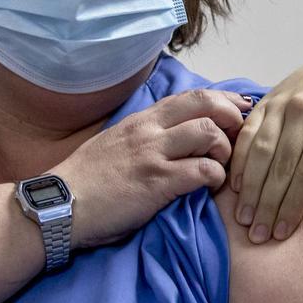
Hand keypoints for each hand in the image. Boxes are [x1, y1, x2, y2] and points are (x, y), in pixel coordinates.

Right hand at [50, 89, 252, 249]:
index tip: (241, 106)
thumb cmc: (87, 180)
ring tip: (222, 164)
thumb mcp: (116, 142)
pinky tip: (210, 185)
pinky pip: (202, 171)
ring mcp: (153, 154)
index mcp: (142, 119)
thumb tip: (175, 133)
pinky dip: (215, 177)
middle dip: (232, 114)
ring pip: (208, 132)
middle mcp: (150, 130)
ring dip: (225, 149)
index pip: (191, 96)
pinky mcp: (157, 182)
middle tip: (243, 132)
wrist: (60, 205)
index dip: (222, 98)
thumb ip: (145, 134)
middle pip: (205, 104)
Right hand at [229, 42, 302, 243]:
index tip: (282, 233)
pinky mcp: (267, 98)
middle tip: (257, 236)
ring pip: (259, 151)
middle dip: (267, 205)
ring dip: (249, 187)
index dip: (292, 206)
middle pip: (280, 167)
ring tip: (243, 218)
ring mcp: (282, 103)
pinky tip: (235, 184)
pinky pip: (248, 132)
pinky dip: (239, 159)